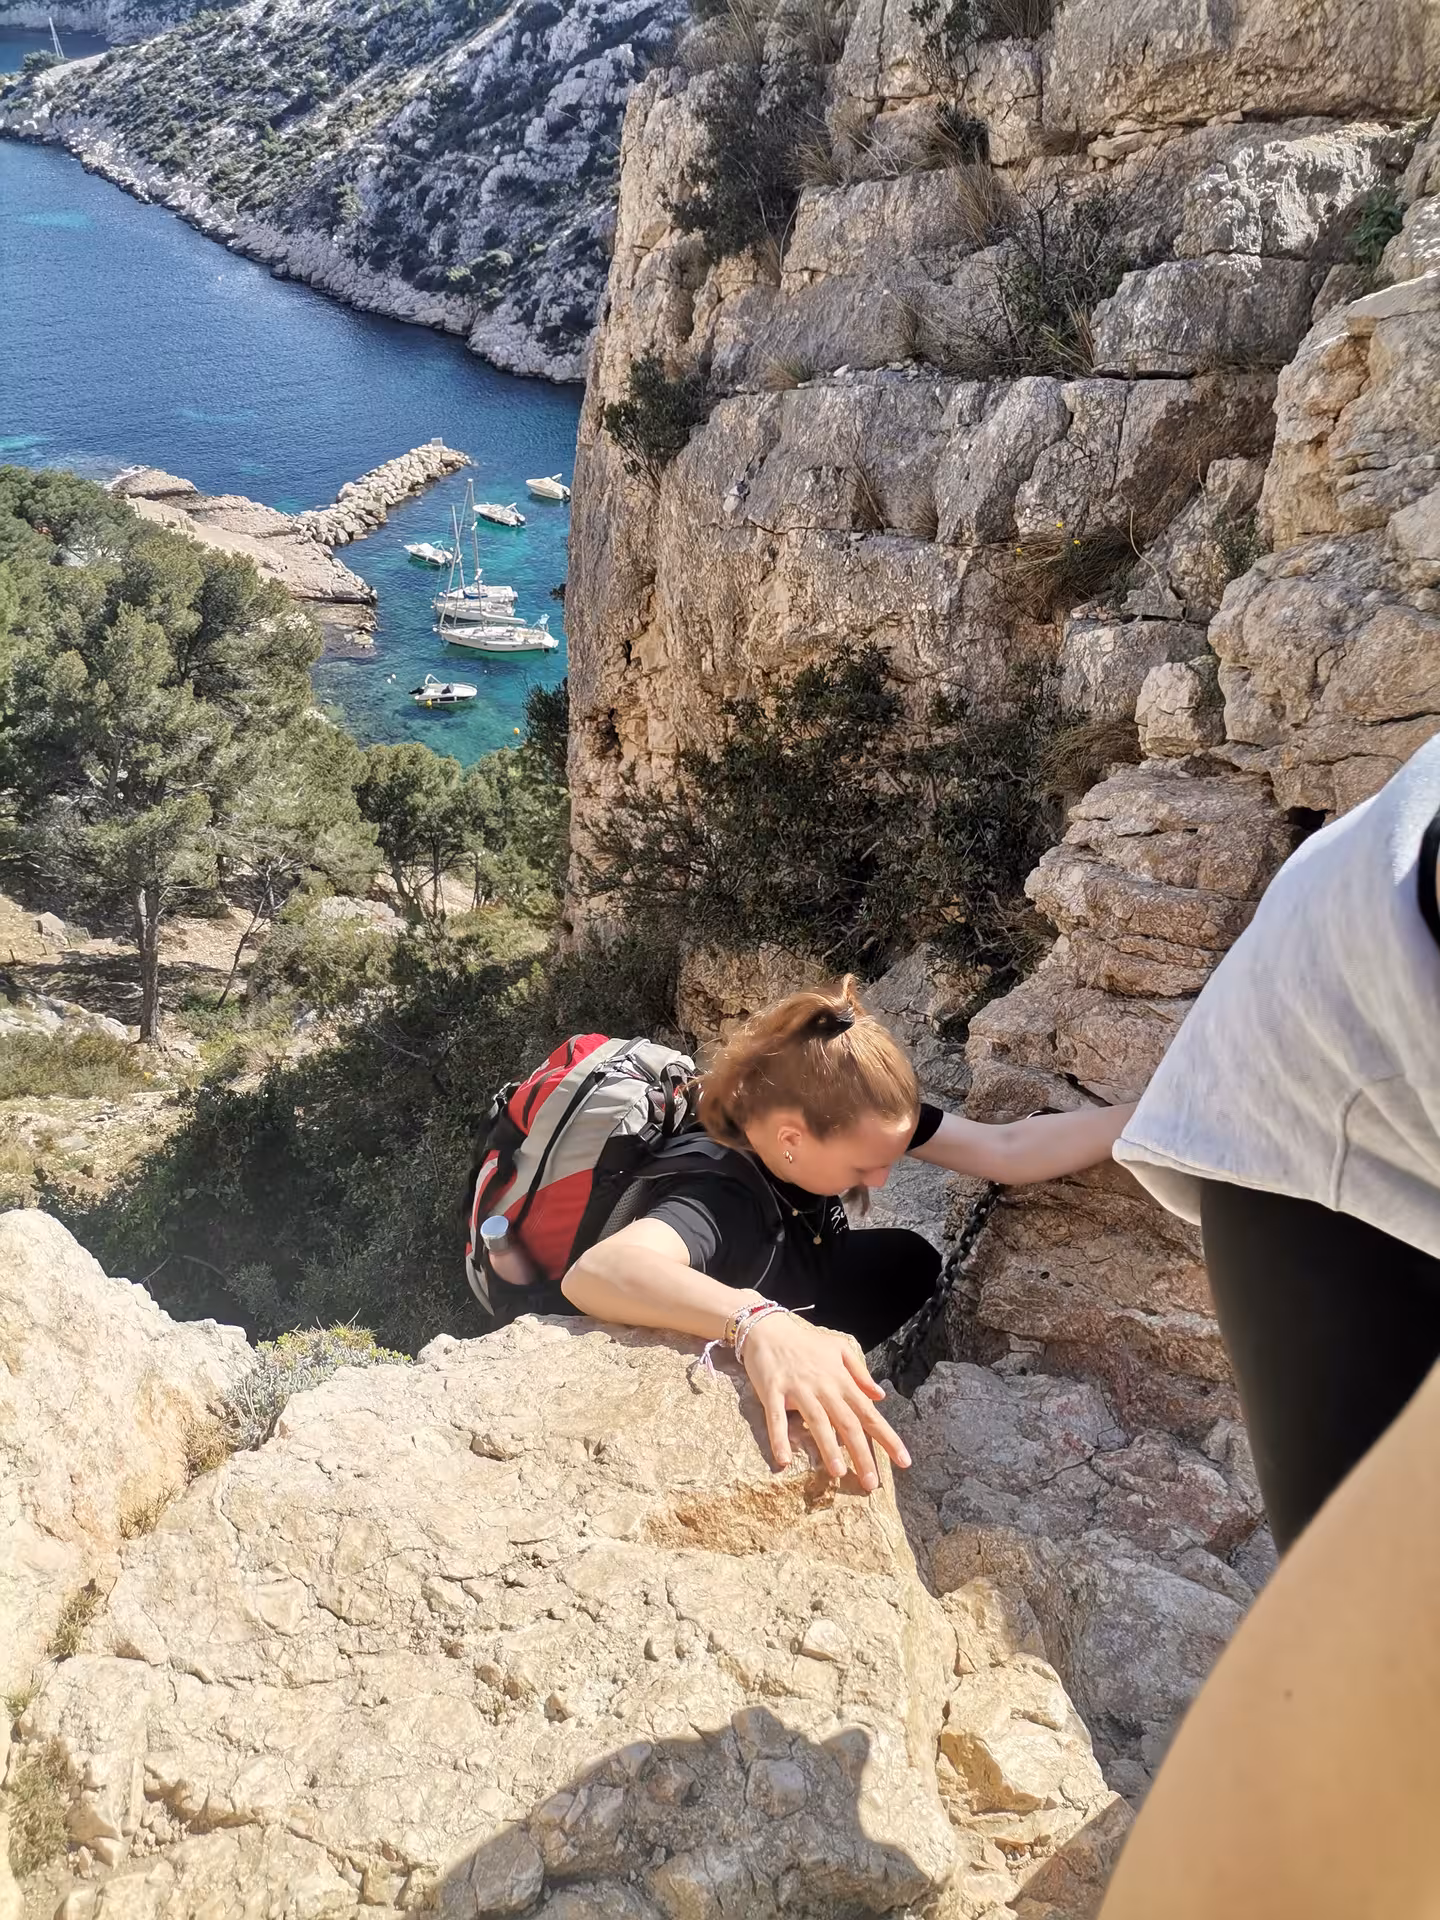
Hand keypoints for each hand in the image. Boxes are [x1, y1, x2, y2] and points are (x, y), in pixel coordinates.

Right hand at [739, 1311, 910, 1492]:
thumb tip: (879, 1397)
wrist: (767, 1327)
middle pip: (847, 1423)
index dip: (887, 1438)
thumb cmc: (805, 1342)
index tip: (904, 1461)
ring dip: (828, 1448)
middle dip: (862, 1454)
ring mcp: (798, 1389)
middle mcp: (823, 1386)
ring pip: (817, 1421)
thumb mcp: (839, 1349)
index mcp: (840, 1380)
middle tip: (871, 1484)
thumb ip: (860, 1373)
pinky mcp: (772, 1391)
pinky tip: (783, 1459)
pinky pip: (776, 1418)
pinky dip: (780, 1438)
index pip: (869, 1413)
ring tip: (839, 1473)